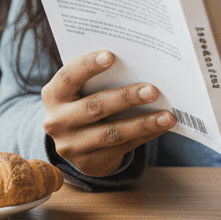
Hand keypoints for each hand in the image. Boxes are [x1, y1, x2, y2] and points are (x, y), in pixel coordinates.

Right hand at [41, 50, 175, 176]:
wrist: (73, 141)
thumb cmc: (83, 100)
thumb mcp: (80, 89)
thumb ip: (96, 78)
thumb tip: (136, 64)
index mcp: (53, 95)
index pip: (69, 76)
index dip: (88, 65)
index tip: (111, 55)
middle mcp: (57, 121)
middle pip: (95, 107)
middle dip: (126, 98)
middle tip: (153, 90)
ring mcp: (71, 146)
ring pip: (111, 133)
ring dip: (143, 123)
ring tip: (167, 116)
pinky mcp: (88, 164)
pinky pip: (121, 148)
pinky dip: (144, 136)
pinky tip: (160, 127)